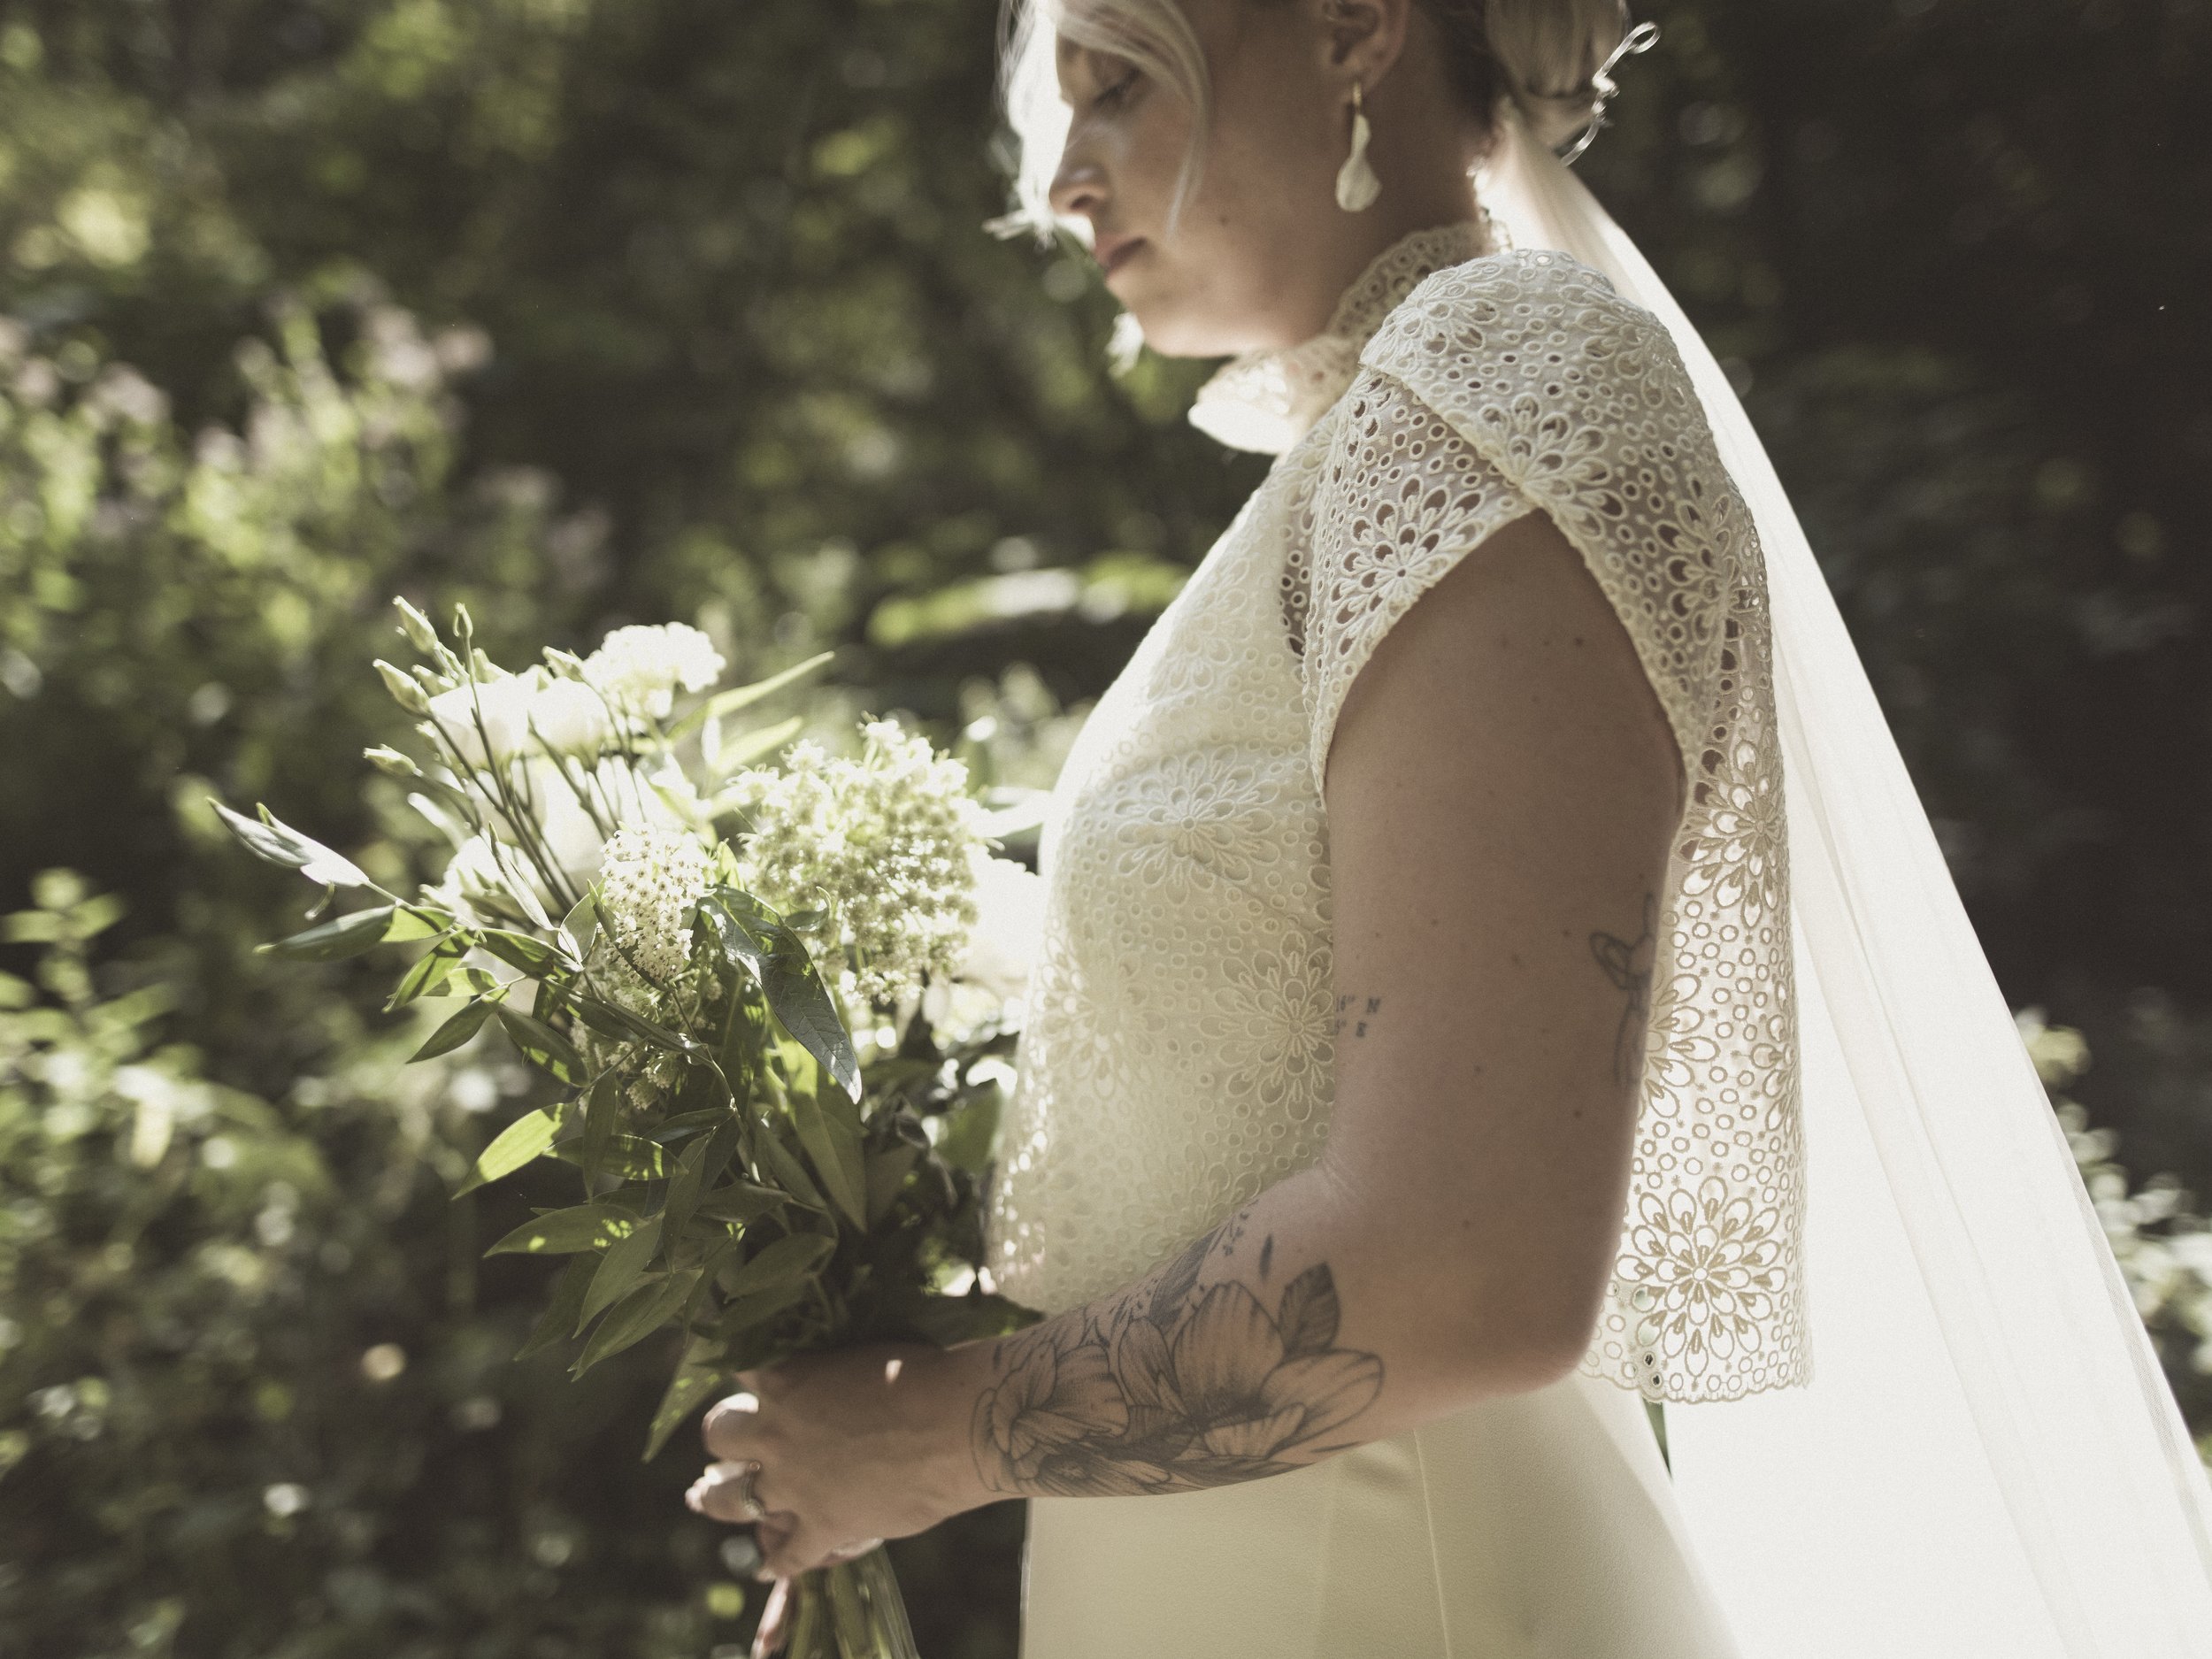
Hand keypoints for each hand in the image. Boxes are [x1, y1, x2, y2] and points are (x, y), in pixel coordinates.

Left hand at [687, 1342, 990, 1578]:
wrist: (959, 1423)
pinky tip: (767, 1566)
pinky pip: (786, 1554)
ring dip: (716, 1496)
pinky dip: (776, 1561)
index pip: (738, 1367)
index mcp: (786, 1381)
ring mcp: (794, 1486)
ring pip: (730, 1499)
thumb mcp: (863, 1353)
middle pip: (719, 1436)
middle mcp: (776, 1435)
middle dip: (722, 1435)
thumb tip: (832, 1369)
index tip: (738, 1367)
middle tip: (726, 1439)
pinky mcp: (822, 1528)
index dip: (739, 1369)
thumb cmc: (923, 1372)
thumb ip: (830, 1367)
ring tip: (705, 1495)